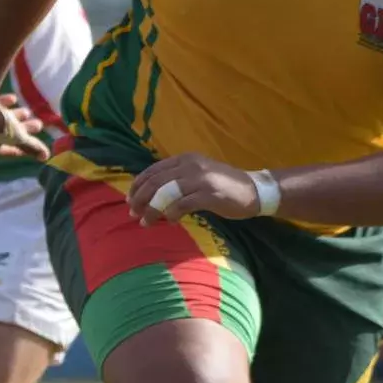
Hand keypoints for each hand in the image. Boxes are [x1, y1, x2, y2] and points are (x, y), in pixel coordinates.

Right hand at [0, 93, 49, 159]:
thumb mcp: (14, 136)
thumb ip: (30, 146)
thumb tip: (46, 156)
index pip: (10, 150)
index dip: (23, 149)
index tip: (35, 147)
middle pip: (8, 134)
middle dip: (23, 130)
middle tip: (38, 124)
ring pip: (0, 120)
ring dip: (14, 115)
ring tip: (27, 111)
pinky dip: (4, 102)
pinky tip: (13, 98)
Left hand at [127, 153, 260, 225]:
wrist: (254, 191)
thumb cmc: (222, 186)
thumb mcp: (197, 175)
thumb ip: (176, 179)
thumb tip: (149, 194)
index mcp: (185, 159)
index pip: (153, 171)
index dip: (138, 186)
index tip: (129, 200)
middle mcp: (190, 165)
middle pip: (155, 182)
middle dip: (140, 200)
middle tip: (133, 214)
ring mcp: (200, 179)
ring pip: (165, 194)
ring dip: (152, 210)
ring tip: (146, 222)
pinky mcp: (209, 194)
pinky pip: (182, 205)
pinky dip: (172, 215)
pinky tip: (171, 222)